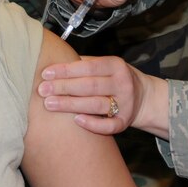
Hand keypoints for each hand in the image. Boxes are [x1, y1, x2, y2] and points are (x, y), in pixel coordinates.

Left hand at [39, 55, 158, 135]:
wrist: (145, 98)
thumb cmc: (115, 79)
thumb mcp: (106, 66)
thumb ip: (85, 64)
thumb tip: (54, 61)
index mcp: (116, 66)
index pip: (88, 67)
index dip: (66, 70)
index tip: (46, 74)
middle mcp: (123, 83)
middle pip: (90, 85)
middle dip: (64, 87)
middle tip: (42, 90)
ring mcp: (126, 104)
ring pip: (96, 104)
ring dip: (71, 105)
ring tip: (50, 104)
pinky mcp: (125, 122)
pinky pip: (109, 125)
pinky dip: (93, 124)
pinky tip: (76, 121)